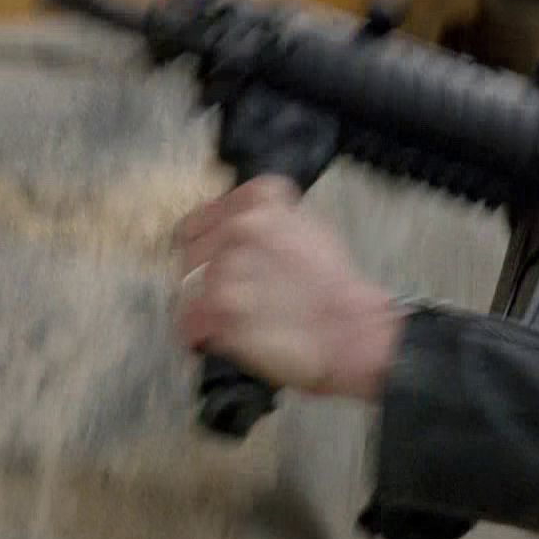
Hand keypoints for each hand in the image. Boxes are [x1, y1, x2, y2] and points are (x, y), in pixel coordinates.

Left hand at [173, 175, 404, 400]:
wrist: (352, 332)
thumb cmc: (335, 285)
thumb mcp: (306, 227)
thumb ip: (266, 221)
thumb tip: (237, 227)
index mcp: (259, 202)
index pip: (201, 218)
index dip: (208, 243)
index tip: (220, 260)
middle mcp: (238, 228)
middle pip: (188, 251)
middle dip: (204, 273)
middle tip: (233, 293)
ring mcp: (225, 268)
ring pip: (186, 287)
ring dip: (205, 304)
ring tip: (237, 316)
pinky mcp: (219, 310)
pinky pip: (188, 323)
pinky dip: (201, 334)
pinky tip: (226, 336)